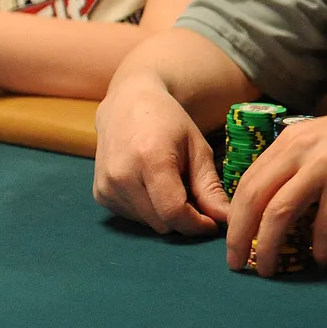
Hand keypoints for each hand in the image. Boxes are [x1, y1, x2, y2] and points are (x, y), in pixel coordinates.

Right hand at [93, 73, 228, 235]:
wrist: (127, 103)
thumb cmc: (169, 122)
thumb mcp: (197, 148)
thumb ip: (209, 187)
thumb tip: (226, 219)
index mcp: (150, 160)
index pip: (173, 212)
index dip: (197, 225)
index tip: (213, 223)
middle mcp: (122, 176)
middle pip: (162, 223)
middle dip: (184, 218)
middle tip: (193, 196)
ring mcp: (107, 186)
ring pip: (149, 224)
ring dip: (165, 214)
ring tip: (170, 184)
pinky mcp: (99, 194)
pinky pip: (133, 218)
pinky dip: (148, 210)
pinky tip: (150, 185)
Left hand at [226, 99, 326, 274]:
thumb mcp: (320, 141)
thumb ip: (296, 164)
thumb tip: (275, 203)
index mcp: (288, 142)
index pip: (247, 181)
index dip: (235, 215)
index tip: (234, 239)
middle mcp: (298, 151)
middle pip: (253, 198)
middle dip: (240, 235)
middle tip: (236, 263)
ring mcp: (321, 167)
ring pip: (278, 213)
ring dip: (268, 246)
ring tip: (267, 269)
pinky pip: (323, 224)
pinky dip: (319, 247)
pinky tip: (322, 260)